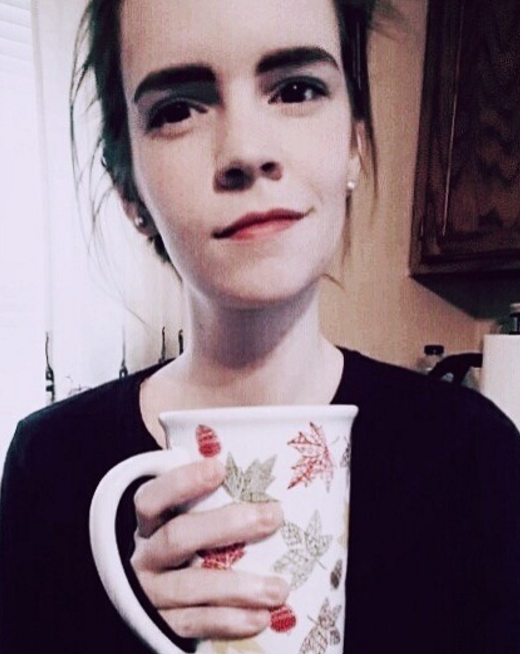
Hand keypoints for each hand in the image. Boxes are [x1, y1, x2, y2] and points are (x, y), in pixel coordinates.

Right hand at [130, 458, 288, 640]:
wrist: (145, 610)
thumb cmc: (179, 553)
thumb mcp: (179, 523)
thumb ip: (204, 499)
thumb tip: (250, 460)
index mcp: (148, 525)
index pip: (153, 497)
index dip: (182, 482)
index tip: (219, 468)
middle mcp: (144, 557)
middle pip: (177, 537)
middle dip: (227, 525)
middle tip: (273, 516)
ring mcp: (150, 595)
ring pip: (189, 587)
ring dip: (238, 587)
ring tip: (279, 587)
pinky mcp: (158, 628)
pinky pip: (194, 624)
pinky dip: (229, 622)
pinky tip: (261, 618)